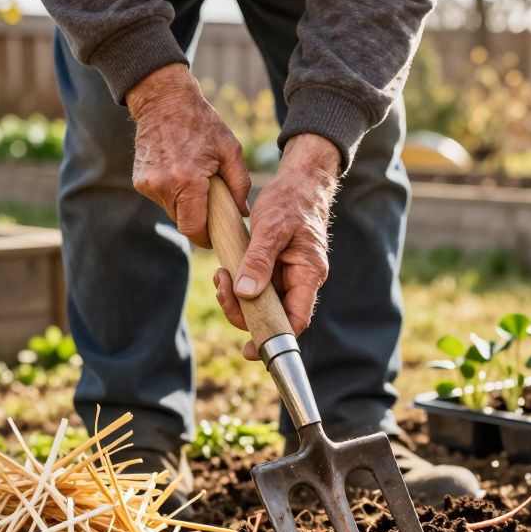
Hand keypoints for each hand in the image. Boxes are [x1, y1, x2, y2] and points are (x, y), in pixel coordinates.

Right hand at [126, 64, 249, 243]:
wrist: (163, 100)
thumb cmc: (202, 124)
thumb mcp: (230, 150)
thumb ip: (240, 185)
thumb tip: (242, 214)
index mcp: (186, 181)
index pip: (193, 228)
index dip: (206, 236)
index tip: (216, 234)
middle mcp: (162, 186)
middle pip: (183, 222)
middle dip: (198, 218)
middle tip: (210, 202)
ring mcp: (147, 184)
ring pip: (171, 211)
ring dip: (185, 204)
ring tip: (194, 180)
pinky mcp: (139, 181)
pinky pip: (161, 198)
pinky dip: (172, 193)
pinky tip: (179, 172)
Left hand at [214, 134, 340, 359]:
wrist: (298, 181)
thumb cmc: (290, 201)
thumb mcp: (271, 227)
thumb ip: (259, 261)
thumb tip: (246, 294)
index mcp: (308, 274)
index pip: (296, 319)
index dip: (275, 339)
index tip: (250, 350)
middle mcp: (300, 280)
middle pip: (274, 316)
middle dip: (244, 312)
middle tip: (222, 289)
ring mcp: (287, 276)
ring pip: (262, 304)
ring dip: (237, 299)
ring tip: (221, 276)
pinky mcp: (274, 269)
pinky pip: (256, 289)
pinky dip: (238, 286)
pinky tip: (225, 272)